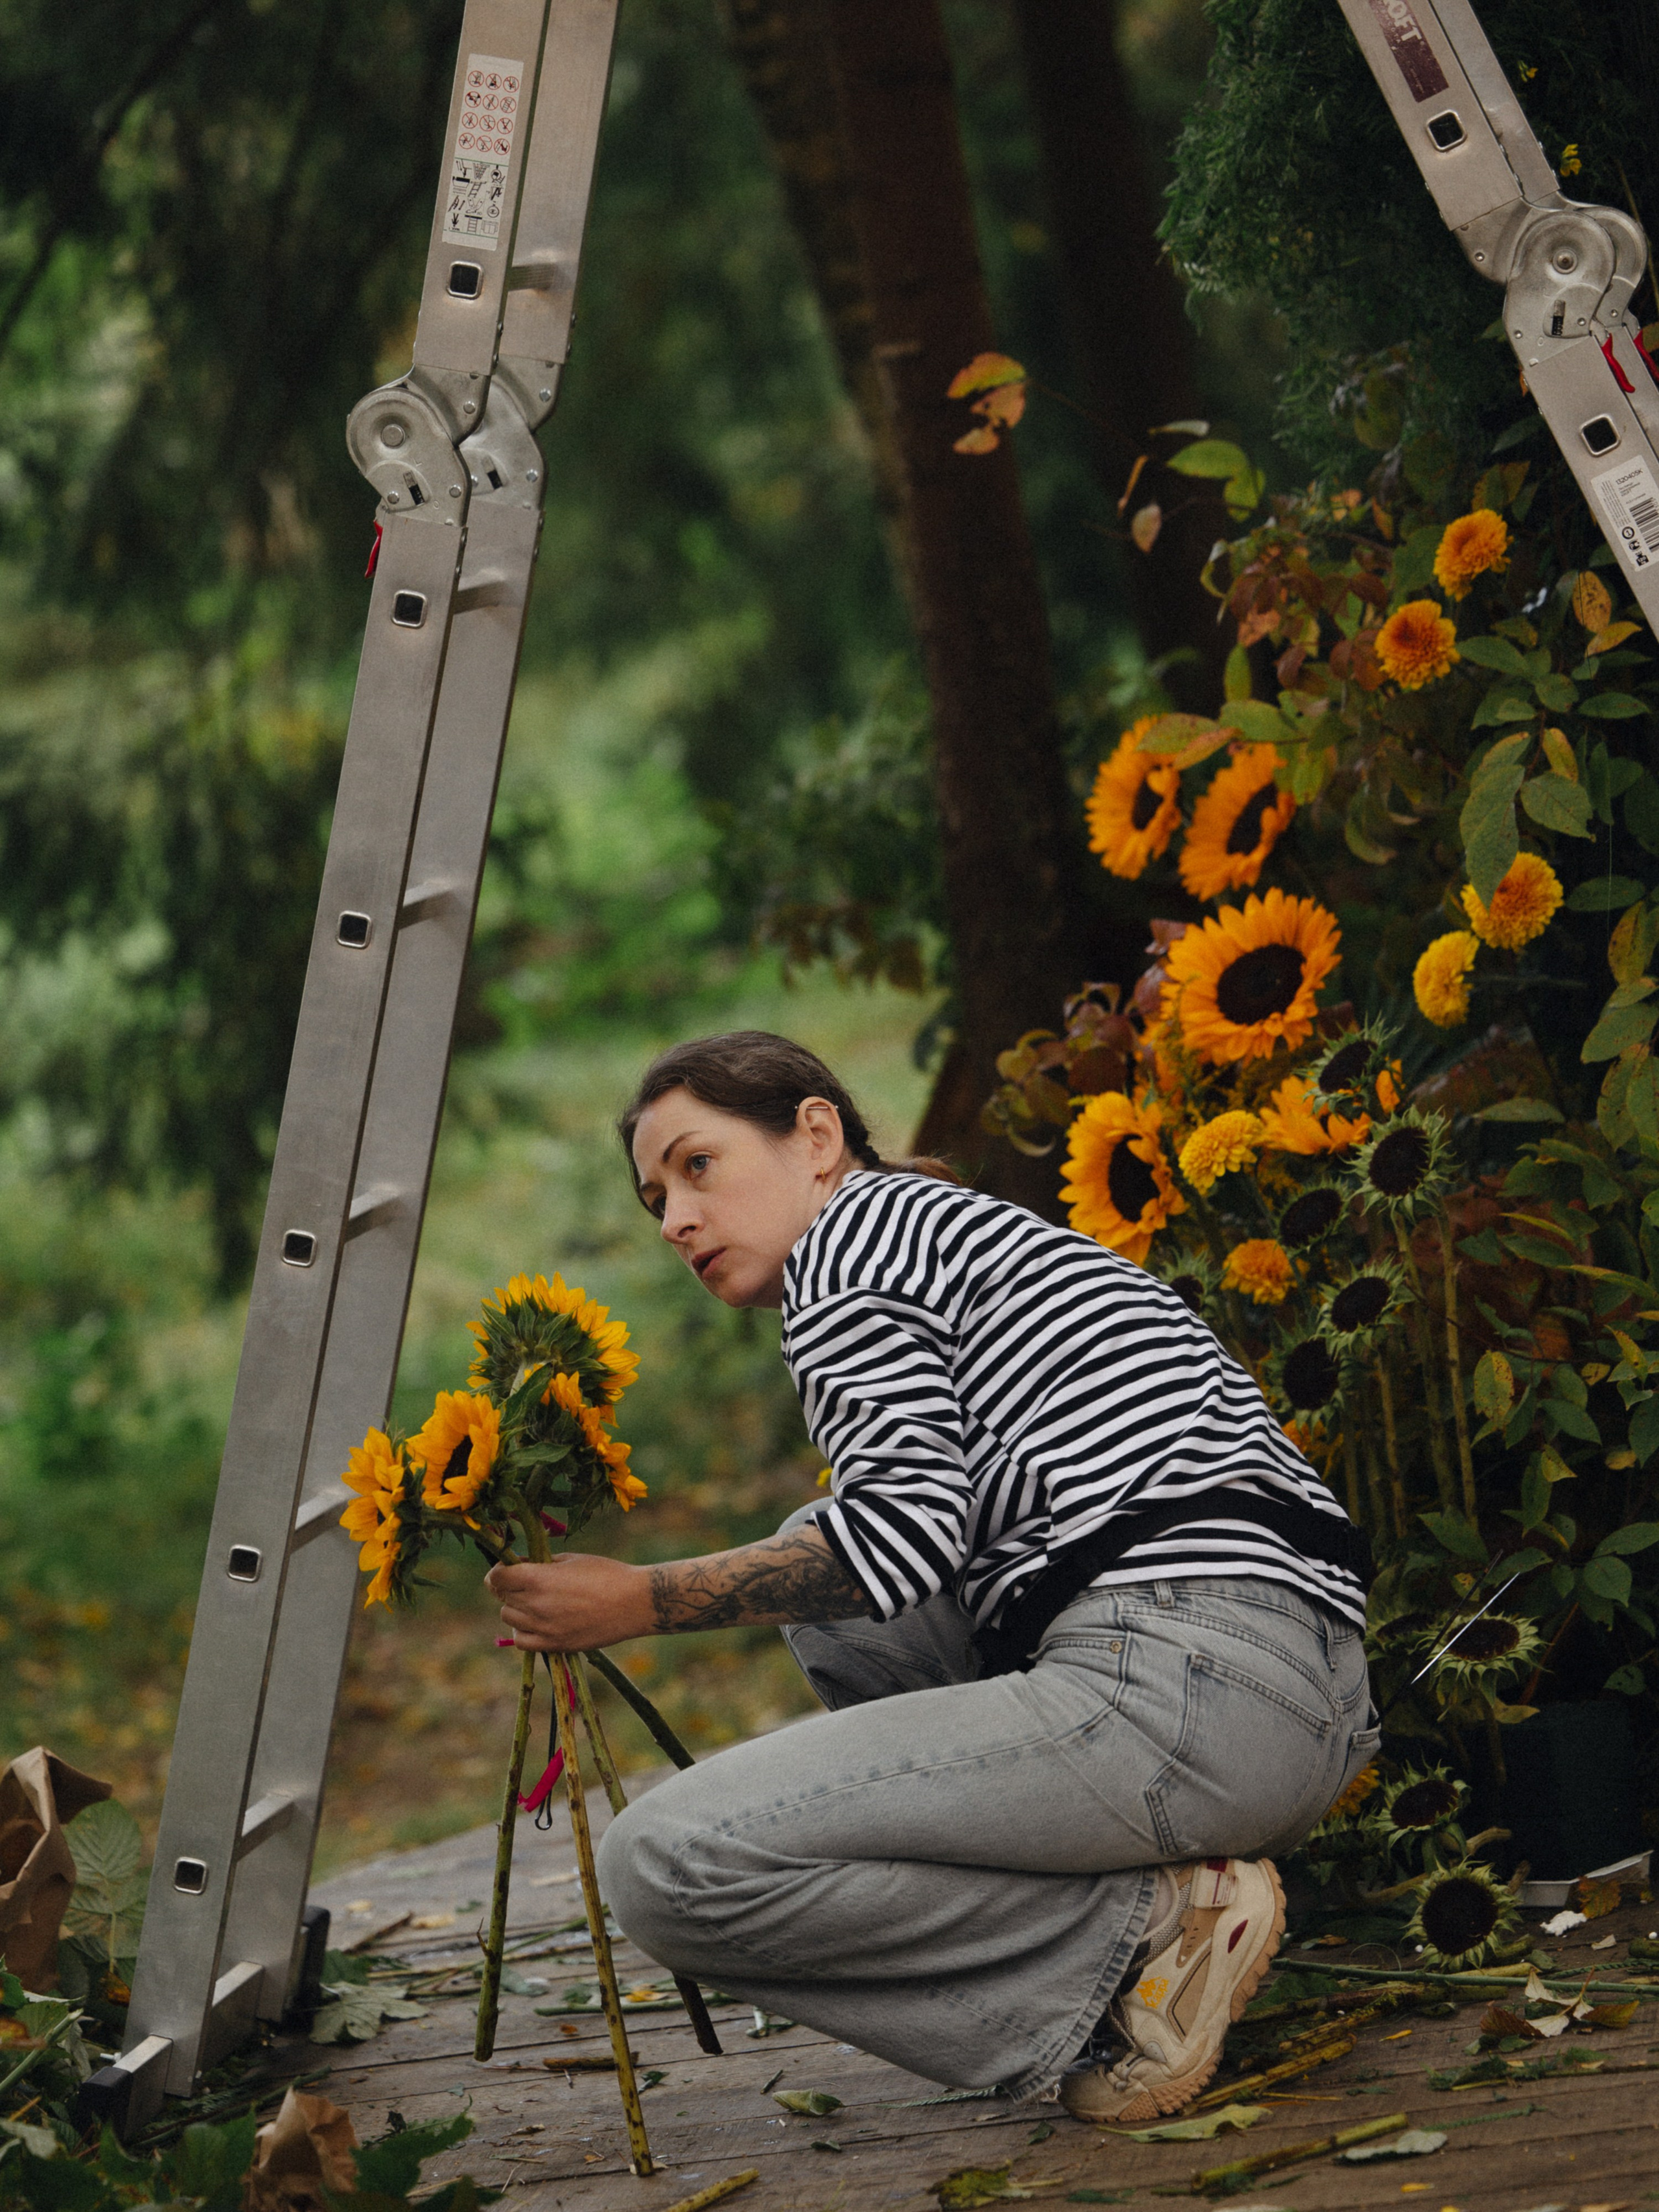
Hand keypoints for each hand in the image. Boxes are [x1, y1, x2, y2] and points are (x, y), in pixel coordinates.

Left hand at [485, 1554, 654, 1652]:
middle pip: (502, 1597)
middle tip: (526, 1580)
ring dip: (516, 1607)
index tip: (506, 1568)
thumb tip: (519, 1565)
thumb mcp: (571, 1559)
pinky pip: (521, 1641)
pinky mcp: (555, 1645)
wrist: (634, 1602)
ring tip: (536, 1600)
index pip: (496, 1577)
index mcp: (539, 1579)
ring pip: (508, 1618)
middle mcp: (536, 1605)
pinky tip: (537, 1621)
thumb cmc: (606, 1573)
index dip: (498, 1571)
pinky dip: (523, 1630)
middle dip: (509, 1586)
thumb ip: (541, 1563)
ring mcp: (544, 1628)